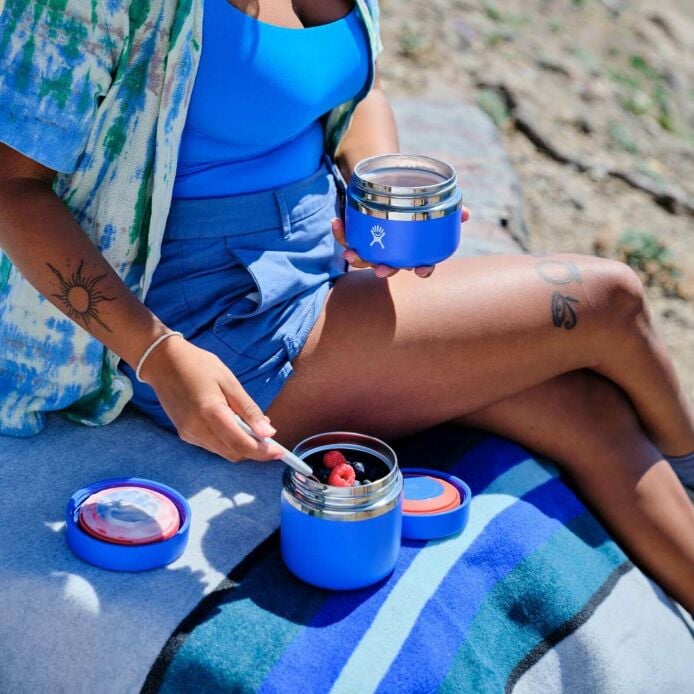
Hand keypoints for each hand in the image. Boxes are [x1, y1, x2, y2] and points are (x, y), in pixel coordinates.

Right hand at [139, 335, 284, 462]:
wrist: (163, 362)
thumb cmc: (199, 366)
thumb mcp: (229, 382)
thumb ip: (249, 410)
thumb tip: (268, 433)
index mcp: (211, 413)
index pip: (241, 444)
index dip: (263, 452)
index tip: (280, 452)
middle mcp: (197, 429)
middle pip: (234, 453)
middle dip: (254, 450)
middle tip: (268, 435)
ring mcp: (188, 434)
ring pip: (223, 452)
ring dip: (240, 445)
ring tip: (249, 424)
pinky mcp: (184, 434)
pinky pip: (212, 445)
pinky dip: (227, 440)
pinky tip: (231, 423)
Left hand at [331, 207, 470, 278]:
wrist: (387, 189)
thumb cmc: (413, 201)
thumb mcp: (430, 203)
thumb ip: (447, 209)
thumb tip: (466, 213)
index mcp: (412, 250)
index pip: (421, 266)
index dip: (423, 270)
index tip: (421, 270)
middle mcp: (392, 253)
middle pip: (388, 268)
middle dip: (384, 270)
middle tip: (381, 270)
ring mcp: (373, 247)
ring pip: (363, 260)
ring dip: (356, 259)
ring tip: (350, 254)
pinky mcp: (356, 237)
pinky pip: (347, 239)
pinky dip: (340, 233)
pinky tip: (336, 222)